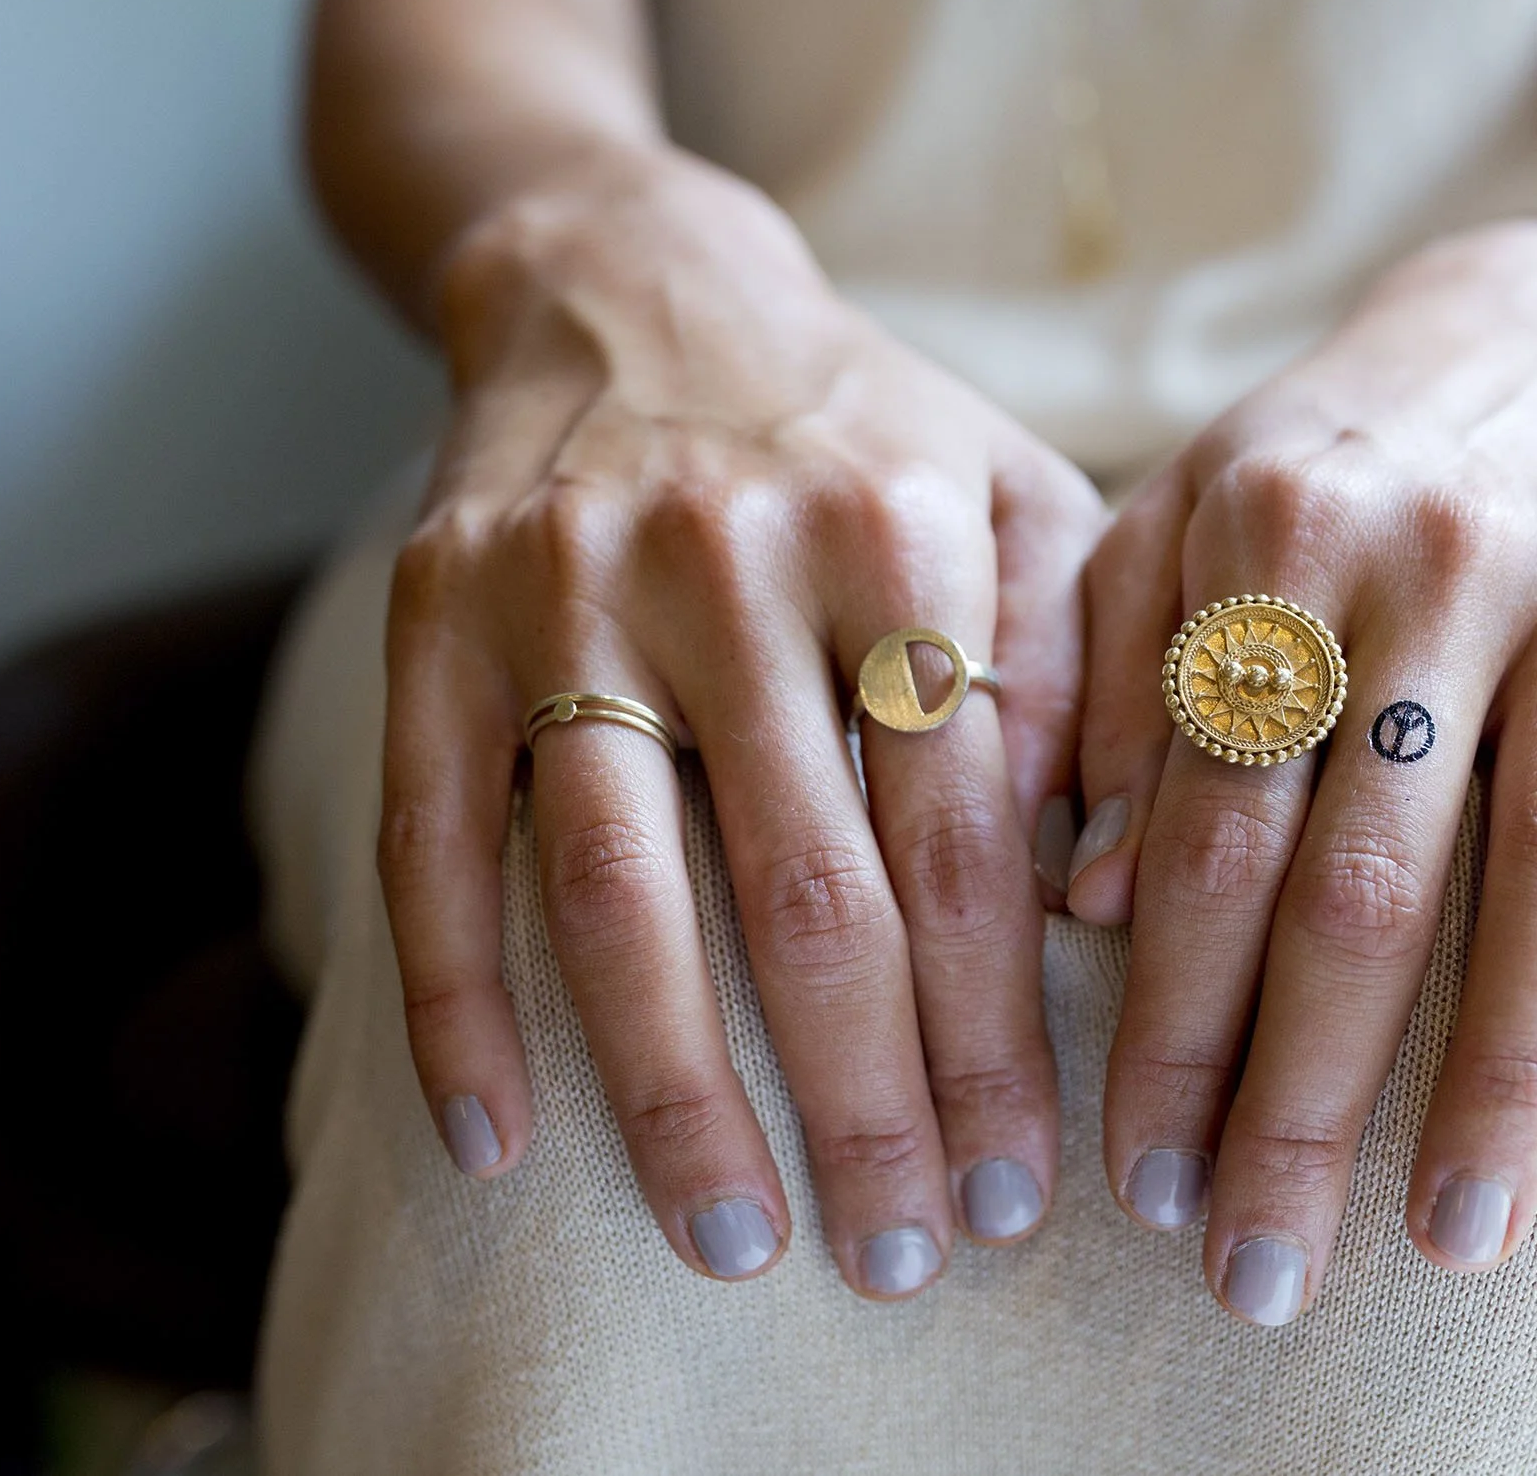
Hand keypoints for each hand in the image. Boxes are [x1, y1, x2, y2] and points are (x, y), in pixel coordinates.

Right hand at [378, 150, 1102, 1295]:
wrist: (632, 285)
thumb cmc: (863, 429)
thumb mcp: (1016, 491)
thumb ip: (1080, 662)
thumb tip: (1105, 886)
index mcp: (901, 534)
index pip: (963, 840)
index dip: (995, 1032)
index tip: (1025, 1176)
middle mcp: (727, 561)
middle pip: (806, 893)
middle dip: (866, 1099)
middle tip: (908, 1250)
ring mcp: (560, 595)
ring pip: (618, 895)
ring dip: (677, 1093)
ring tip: (736, 1237)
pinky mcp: (431, 624)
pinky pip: (431, 844)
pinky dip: (455, 1005)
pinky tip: (499, 1143)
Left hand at [1068, 220, 1536, 1322]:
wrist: (1532, 322)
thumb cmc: (1321, 458)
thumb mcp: (1175, 524)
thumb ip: (1111, 684)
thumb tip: (1077, 899)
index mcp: (1272, 540)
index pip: (1208, 826)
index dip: (1170, 1017)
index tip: (1145, 1177)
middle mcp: (1432, 559)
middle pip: (1367, 876)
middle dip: (1310, 1095)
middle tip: (1267, 1267)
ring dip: (1507, 1070)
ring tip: (1460, 1236)